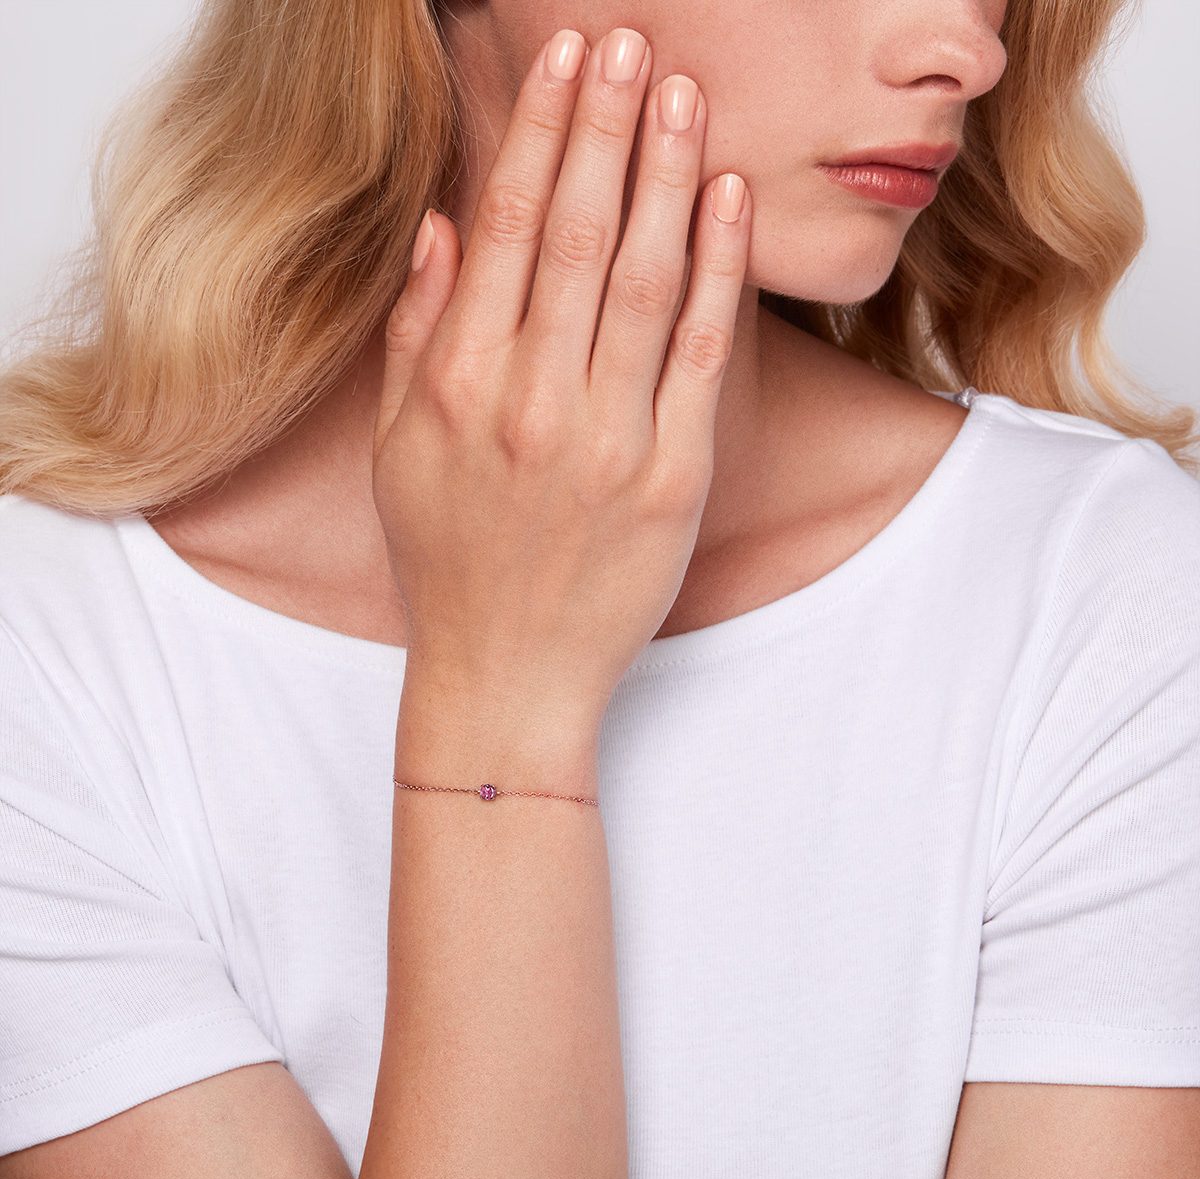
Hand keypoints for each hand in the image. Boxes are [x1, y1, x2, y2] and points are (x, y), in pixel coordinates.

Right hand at [372, 25, 750, 725]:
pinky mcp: (674, 479)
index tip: (566, 65)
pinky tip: (729, 198)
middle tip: (630, 44)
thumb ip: (417, 335)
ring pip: (650, 279)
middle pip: (583, 234)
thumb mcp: (398, 452)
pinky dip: (720, 271)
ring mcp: (610, 441)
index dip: (543, 136)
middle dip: (608, 126)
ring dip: (669, 175)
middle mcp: (534, 402)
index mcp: (460, 386)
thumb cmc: (447, 563)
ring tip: (684, 94)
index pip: (509, 230)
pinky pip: (704, 355)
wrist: (507, 676)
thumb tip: (444, 228)